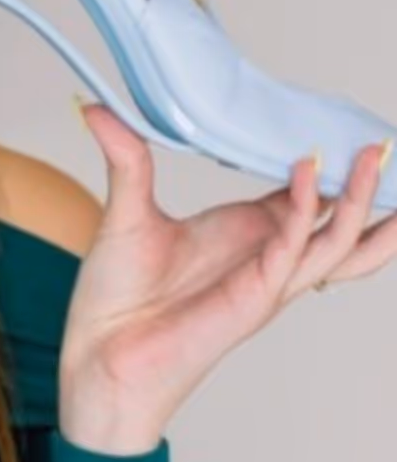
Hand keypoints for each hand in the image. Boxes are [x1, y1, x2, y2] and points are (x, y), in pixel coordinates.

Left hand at [56, 100, 396, 454]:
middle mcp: (263, 258)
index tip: (350, 135)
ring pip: (332, 243)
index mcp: (245, 235)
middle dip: (367, 190)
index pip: (305, 199)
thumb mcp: (126, 211)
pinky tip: (306, 177)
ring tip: (372, 157)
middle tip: (384, 147)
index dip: (330, 170)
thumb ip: (125, 159)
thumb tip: (94, 107)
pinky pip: (289, 254)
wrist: (99, 354)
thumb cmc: (118, 295)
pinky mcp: (251, 299)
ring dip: (356, 202)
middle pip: (338, 226)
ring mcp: (263, 282)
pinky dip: (303, 217)